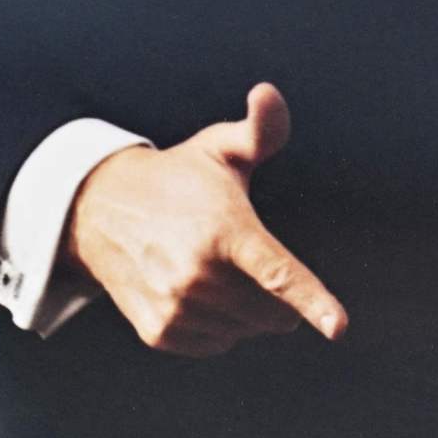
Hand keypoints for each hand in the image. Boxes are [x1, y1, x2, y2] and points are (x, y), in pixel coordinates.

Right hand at [64, 83, 348, 356]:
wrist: (99, 211)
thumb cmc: (177, 179)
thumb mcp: (219, 148)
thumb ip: (260, 128)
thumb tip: (268, 94)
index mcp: (225, 230)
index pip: (278, 272)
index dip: (314, 302)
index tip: (338, 328)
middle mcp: (199, 274)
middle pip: (276, 314)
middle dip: (275, 294)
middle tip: (241, 255)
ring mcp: (176, 307)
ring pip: (248, 330)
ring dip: (244, 308)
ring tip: (210, 267)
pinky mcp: (160, 331)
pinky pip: (218, 343)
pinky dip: (217, 325)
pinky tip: (193, 290)